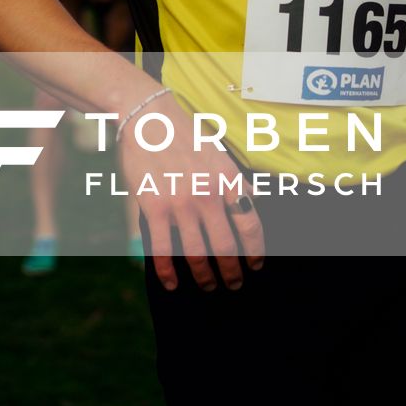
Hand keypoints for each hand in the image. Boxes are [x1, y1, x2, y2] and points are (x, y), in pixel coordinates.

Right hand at [118, 99, 265, 293]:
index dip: (256, 252)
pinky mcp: (155, 208)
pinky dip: (168, 273)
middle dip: (232, 273)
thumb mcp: (219, 153)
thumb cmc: (185, 135)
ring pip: (197, 254)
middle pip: (226, 247)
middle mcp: (208, 195)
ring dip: (205, 277)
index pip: (251, 225)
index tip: (256, 266)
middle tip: (234, 285)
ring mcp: (181, 203)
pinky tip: (172, 284)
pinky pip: (163, 251)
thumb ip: (234, 180)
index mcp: (228, 180)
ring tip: (208, 286)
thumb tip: (253, 202)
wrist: (149, 118)